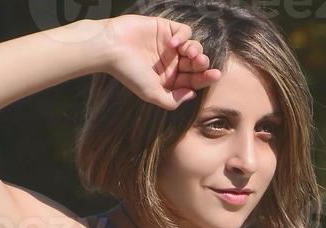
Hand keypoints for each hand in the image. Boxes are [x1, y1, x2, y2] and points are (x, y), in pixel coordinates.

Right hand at [102, 14, 221, 110]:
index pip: (194, 80)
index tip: (215, 75)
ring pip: (194, 46)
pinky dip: (183, 36)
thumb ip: (173, 100)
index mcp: (170, 79)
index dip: (206, 78)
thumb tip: (193, 95)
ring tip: (190, 53)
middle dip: (202, 64)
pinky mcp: (165, 28)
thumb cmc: (129, 73)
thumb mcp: (152, 94)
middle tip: (201, 63)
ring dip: (196, 50)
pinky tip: (173, 43)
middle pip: (197, 63)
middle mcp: (171, 63)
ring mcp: (169, 45)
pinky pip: (184, 31)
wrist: (110, 48)